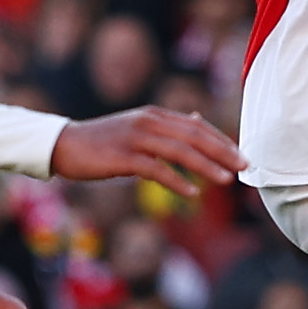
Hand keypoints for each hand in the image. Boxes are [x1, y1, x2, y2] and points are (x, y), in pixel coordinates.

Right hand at [51, 107, 244, 196]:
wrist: (63, 145)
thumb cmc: (103, 141)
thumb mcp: (138, 127)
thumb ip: (167, 126)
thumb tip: (197, 120)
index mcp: (154, 115)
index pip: (197, 125)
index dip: (221, 139)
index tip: (240, 154)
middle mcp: (148, 122)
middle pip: (194, 135)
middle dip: (222, 151)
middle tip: (244, 166)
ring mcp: (135, 138)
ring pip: (180, 151)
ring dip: (206, 166)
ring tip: (226, 179)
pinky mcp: (122, 157)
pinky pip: (156, 169)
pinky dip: (176, 181)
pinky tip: (192, 193)